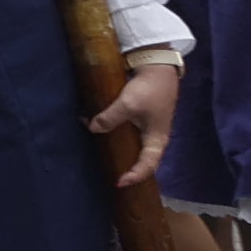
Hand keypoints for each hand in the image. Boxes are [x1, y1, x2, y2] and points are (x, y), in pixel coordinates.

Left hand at [89, 56, 180, 189]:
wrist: (158, 67)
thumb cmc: (148, 90)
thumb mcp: (127, 105)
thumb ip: (110, 118)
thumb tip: (93, 128)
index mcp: (157, 140)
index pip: (148, 165)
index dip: (134, 176)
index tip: (119, 182)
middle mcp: (154, 137)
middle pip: (141, 158)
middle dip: (126, 167)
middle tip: (111, 174)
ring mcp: (147, 126)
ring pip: (132, 144)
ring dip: (117, 148)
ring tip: (100, 153)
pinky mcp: (140, 116)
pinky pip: (126, 130)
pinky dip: (113, 131)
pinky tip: (97, 128)